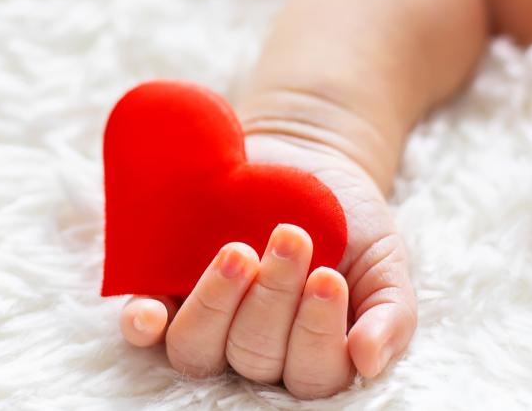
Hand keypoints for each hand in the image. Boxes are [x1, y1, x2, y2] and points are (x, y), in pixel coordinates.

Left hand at [118, 133, 416, 398]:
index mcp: (308, 353)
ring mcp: (203, 322)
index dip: (316, 334)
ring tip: (238, 252)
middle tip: (290, 238)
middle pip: (253, 358)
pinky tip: (147, 314)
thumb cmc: (346, 221)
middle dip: (273, 300)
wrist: (303, 158)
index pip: (311, 374)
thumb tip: (368, 362)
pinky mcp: (163, 291)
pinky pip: (144, 326)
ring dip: (215, 307)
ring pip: (197, 349)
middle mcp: (251, 348)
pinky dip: (143, 324)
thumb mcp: (383, 261)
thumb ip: (389, 313)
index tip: (328, 277)